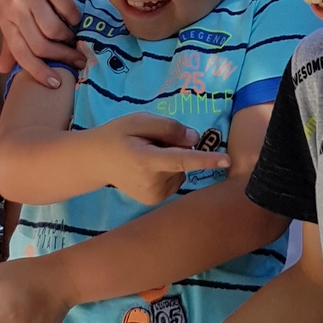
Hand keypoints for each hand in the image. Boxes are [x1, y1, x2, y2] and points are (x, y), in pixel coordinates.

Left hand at [0, 0, 82, 86]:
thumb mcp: (12, 15)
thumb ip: (11, 43)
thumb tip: (3, 71)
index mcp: (5, 21)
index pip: (21, 53)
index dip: (39, 71)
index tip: (56, 83)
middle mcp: (15, 9)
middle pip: (40, 44)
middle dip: (62, 57)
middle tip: (77, 61)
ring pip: (53, 29)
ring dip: (68, 37)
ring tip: (74, 37)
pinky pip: (66, 8)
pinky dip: (74, 16)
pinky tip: (75, 17)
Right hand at [99, 114, 229, 205]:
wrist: (96, 161)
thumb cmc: (118, 135)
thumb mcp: (140, 121)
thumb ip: (168, 128)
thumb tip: (195, 138)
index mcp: (147, 161)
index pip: (182, 160)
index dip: (206, 160)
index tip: (227, 160)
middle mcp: (152, 183)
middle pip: (182, 161)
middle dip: (175, 148)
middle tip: (150, 142)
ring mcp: (154, 195)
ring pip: (181, 172)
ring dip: (171, 161)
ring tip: (146, 155)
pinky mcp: (155, 200)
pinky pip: (175, 180)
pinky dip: (168, 171)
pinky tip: (149, 167)